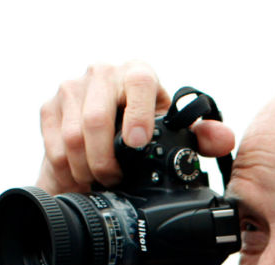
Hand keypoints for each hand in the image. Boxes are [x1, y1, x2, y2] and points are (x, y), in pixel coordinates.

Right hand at [36, 62, 235, 194]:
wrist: (105, 134)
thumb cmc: (147, 131)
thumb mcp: (175, 136)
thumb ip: (202, 138)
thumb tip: (224, 138)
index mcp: (138, 74)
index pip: (139, 82)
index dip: (138, 114)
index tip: (137, 144)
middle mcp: (103, 73)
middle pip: (96, 118)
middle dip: (107, 160)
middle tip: (117, 180)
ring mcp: (72, 88)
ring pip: (73, 136)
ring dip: (87, 168)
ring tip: (101, 180)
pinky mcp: (50, 106)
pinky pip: (54, 145)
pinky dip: (68, 168)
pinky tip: (82, 174)